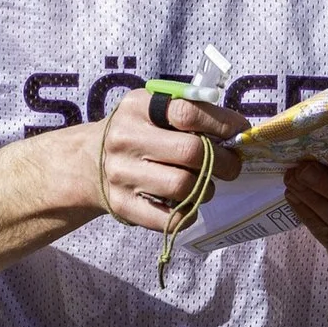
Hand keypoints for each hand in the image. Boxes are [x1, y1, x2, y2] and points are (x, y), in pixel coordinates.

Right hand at [87, 88, 245, 230]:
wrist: (87, 163)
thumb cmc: (136, 134)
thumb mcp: (151, 110)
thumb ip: (188, 113)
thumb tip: (237, 132)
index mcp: (137, 108)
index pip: (188, 113)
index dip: (222, 124)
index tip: (240, 132)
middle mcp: (126, 139)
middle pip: (191, 153)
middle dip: (224, 161)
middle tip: (232, 166)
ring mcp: (122, 174)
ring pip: (184, 186)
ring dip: (207, 188)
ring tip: (205, 184)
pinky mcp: (123, 205)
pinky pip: (170, 218)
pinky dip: (188, 213)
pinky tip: (189, 203)